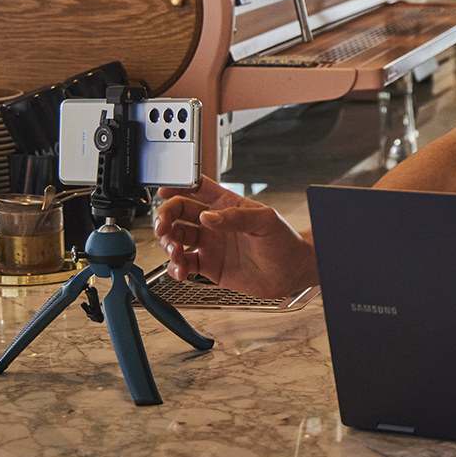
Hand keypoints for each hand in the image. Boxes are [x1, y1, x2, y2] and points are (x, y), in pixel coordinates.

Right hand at [153, 176, 315, 298]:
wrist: (293, 270)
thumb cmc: (285, 240)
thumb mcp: (265, 221)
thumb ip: (236, 217)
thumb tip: (208, 217)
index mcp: (226, 204)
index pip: (196, 188)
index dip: (178, 186)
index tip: (164, 191)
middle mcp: (214, 222)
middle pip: (179, 213)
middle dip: (165, 217)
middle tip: (162, 228)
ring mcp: (210, 244)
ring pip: (177, 238)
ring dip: (168, 243)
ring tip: (175, 252)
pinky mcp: (210, 265)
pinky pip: (184, 263)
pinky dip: (176, 267)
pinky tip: (180, 270)